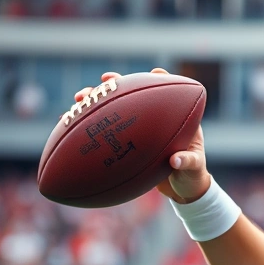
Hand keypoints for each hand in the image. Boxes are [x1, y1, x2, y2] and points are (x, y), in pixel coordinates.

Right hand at [74, 68, 209, 203]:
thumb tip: (175, 160)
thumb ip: (188, 163)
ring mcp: (139, 131)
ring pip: (115, 110)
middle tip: (105, 80)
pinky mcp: (128, 143)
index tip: (153, 73)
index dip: (161, 79)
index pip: (169, 92)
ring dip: (96, 101)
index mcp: (176, 121)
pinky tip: (69, 122)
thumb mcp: (194, 170)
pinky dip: (89, 127)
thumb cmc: (193, 177)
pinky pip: (107, 132)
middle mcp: (156, 121)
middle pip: (134, 95)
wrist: (182, 191)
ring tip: (80, 98)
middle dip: (117, 84)